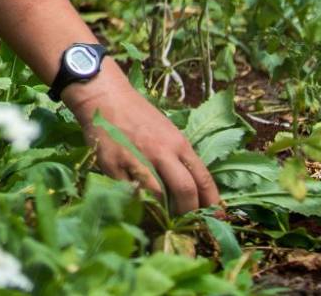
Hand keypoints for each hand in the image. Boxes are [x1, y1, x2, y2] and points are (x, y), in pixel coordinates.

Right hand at [64, 64, 223, 215]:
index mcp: (178, 143)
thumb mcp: (168, 132)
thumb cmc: (138, 115)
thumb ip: (178, 158)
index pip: (203, 179)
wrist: (105, 97)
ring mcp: (137, 159)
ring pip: (158, 196)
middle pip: (185, 191)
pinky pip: (130, 193)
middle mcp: (162, 152)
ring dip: (163, 212)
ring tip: (163, 218)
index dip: (212, 203)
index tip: (215, 218)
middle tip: (187, 223)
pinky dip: (137, 204)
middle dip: (189, 213)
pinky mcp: (114, 166)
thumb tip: (191, 190)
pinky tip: (138, 207)